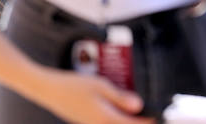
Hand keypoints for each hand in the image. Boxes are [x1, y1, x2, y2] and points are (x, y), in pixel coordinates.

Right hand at [33, 69, 150, 123]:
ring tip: (132, 109)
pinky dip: (114, 118)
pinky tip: (113, 107)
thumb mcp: (99, 85)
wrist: (47, 90)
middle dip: (137, 121)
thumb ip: (120, 97)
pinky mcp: (85, 122)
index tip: (158, 114)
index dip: (149, 120)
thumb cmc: (72, 85)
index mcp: (106, 118)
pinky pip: (105, 123)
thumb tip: (139, 106)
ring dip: (125, 119)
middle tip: (147, 113)